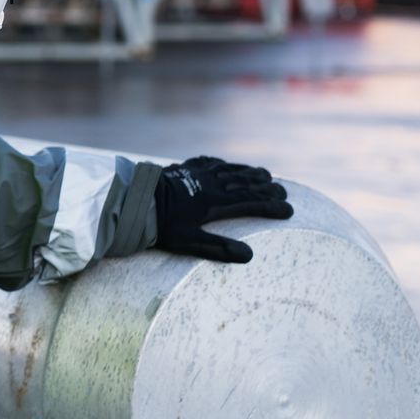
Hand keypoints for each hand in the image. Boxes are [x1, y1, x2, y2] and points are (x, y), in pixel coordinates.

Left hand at [153, 156, 293, 263]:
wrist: (131, 200)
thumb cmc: (159, 225)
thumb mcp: (188, 241)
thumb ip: (217, 248)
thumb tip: (249, 256)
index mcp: (214, 202)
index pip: (250, 203)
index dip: (271, 206)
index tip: (288, 210)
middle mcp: (210, 184)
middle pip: (244, 183)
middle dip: (267, 187)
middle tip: (284, 191)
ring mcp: (196, 174)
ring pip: (229, 170)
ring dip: (248, 172)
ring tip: (265, 174)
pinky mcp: (182, 169)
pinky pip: (208, 163)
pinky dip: (221, 164)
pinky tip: (223, 164)